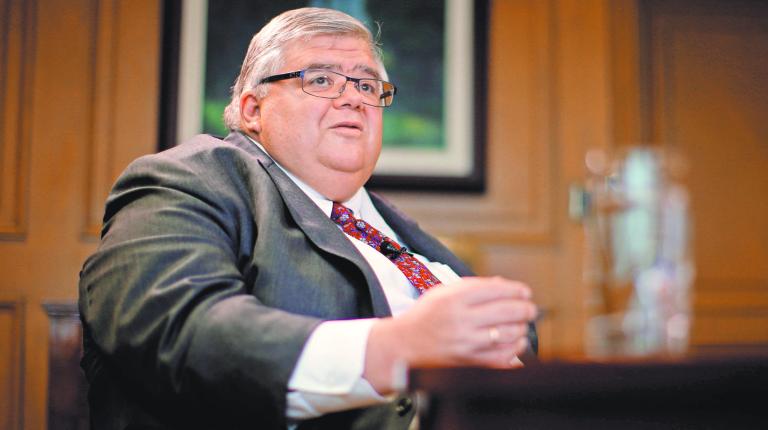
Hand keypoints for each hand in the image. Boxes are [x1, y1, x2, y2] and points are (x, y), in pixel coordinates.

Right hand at [364, 277, 536, 392]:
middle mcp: (461, 320)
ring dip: (522, 328)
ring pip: (508, 334)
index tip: (525, 292)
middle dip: (525, 309)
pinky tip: (518, 342)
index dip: (516, 290)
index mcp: (454, 299)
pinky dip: (516, 349)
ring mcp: (466, 343)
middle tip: (530, 309)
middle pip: (506, 311)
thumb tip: (505, 285)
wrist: (405, 345)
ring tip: (523, 324)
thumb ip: (474, 286)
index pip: (495, 290)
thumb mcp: (443, 292)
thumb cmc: (426, 315)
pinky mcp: (469, 361)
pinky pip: (502, 357)